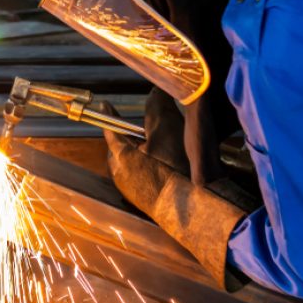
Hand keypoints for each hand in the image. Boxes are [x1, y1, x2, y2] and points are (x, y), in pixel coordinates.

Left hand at [98, 101, 245, 289]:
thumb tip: (156, 89)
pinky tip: (175, 165)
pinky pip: (147, 177)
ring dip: (148, 151)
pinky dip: (156, 166)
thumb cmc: (178, 170)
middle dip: (134, 135)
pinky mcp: (148, 202)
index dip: (110, 115)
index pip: (111, 130)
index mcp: (120, 157)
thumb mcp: (168, 131)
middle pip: (123, 147)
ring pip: (137, 162)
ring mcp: (134, 192)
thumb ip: (158, 108)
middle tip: (151, 126)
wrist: (196, 213)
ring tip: (168, 145)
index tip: (106, 104)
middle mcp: (122, 176)